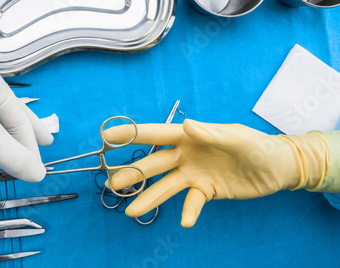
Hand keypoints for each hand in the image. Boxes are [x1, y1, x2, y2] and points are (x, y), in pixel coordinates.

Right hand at [104, 119, 327, 227]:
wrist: (277, 168)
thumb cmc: (257, 145)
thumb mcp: (237, 137)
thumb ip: (211, 133)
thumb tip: (185, 124)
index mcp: (190, 136)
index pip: (156, 135)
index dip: (132, 135)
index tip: (107, 137)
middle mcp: (186, 155)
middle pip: (153, 164)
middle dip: (133, 173)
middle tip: (111, 183)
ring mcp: (194, 174)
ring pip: (165, 187)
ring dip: (149, 198)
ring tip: (131, 211)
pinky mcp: (205, 191)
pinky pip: (192, 202)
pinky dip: (188, 211)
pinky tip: (185, 221)